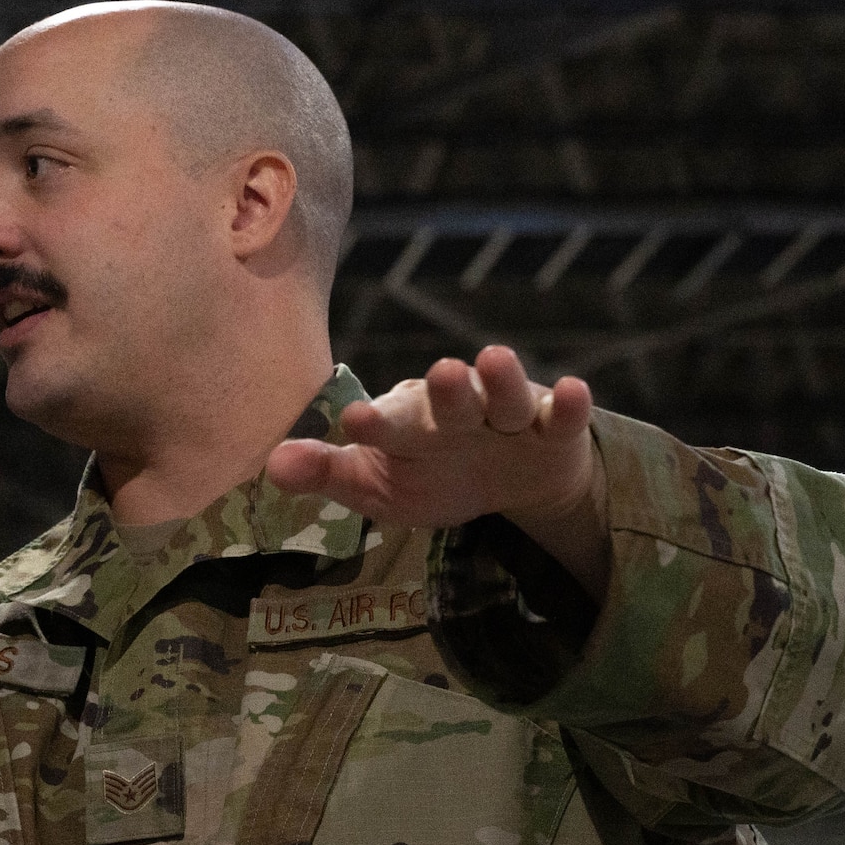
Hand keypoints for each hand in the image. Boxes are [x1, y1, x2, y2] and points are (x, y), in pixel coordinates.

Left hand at [267, 345, 608, 597]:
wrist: (511, 484)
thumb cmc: (433, 474)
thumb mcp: (380, 485)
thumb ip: (330, 474)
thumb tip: (272, 467)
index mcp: (411, 428)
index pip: (390, 424)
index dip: (376, 424)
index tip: (353, 420)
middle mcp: (458, 414)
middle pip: (451, 400)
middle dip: (446, 390)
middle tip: (437, 372)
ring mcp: (509, 418)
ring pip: (507, 398)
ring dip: (501, 382)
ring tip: (494, 359)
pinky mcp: (556, 431)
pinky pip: (564, 417)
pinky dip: (569, 405)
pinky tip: (571, 391)